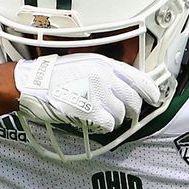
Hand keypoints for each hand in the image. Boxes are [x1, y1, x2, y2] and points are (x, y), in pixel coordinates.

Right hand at [14, 54, 161, 133]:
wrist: (34, 84)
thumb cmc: (56, 75)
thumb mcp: (85, 63)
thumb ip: (106, 72)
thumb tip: (126, 85)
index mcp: (104, 64)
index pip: (138, 78)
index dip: (150, 91)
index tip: (155, 98)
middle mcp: (103, 77)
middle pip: (133, 100)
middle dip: (132, 110)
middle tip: (128, 114)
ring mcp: (97, 94)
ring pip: (121, 114)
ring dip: (115, 119)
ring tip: (104, 116)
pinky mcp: (89, 110)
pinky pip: (108, 123)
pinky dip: (105, 125)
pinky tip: (96, 120)